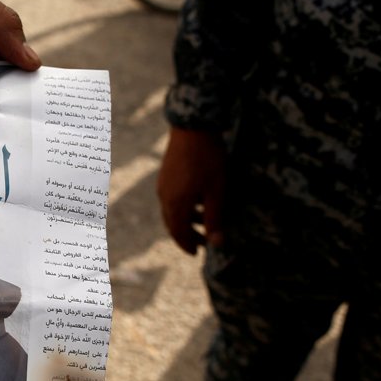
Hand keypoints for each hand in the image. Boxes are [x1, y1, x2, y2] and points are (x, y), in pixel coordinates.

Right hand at [157, 127, 226, 254]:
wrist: (192, 127)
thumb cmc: (207, 160)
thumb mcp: (216, 191)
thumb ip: (215, 219)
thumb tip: (217, 244)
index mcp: (175, 204)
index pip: (178, 232)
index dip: (188, 244)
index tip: (198, 253)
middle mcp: (164, 197)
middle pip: (173, 224)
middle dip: (187, 235)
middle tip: (201, 243)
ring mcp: (163, 184)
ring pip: (172, 211)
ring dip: (186, 220)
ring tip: (204, 220)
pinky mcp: (166, 174)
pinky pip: (171, 198)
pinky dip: (183, 207)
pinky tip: (197, 200)